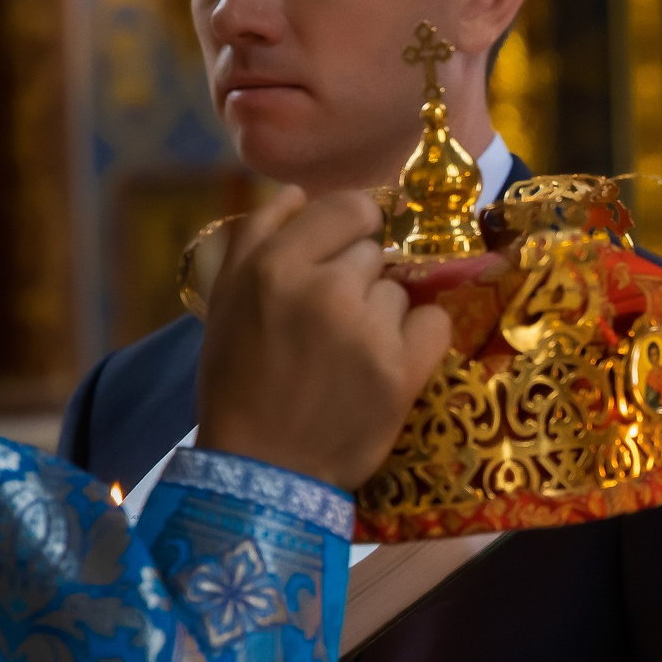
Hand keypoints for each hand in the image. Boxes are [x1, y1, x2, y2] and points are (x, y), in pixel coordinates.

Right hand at [196, 187, 450, 491]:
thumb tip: (299, 193)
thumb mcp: (225, 301)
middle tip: (332, 322)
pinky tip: (390, 360)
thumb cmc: (238, 384)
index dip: (353, 225)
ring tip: (351, 351)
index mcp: (276, 267)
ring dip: (384, 312)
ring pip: (400, 290)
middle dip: (358, 278)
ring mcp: (369, 329)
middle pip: (374, 252)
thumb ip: (257, 236)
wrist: (264, 468)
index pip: (347, 208)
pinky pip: (436, 322)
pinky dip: (420, 337)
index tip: (347, 250)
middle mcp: (325, 290)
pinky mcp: (404, 369)